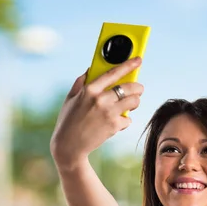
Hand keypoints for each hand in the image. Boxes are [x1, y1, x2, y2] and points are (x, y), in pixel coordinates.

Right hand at [50, 57, 143, 171]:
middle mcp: (100, 99)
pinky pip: (128, 119)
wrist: (69, 146)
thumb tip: (90, 69)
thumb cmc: (68, 122)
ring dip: (135, 103)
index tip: (138, 60)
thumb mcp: (70, 99)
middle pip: (130, 87)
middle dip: (137, 88)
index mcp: (89, 89)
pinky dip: (125, 121)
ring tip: (129, 105)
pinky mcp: (114, 126)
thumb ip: (80, 82)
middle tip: (138, 90)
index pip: (113, 72)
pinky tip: (116, 123)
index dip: (128, 64)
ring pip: (134, 101)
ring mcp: (108, 113)